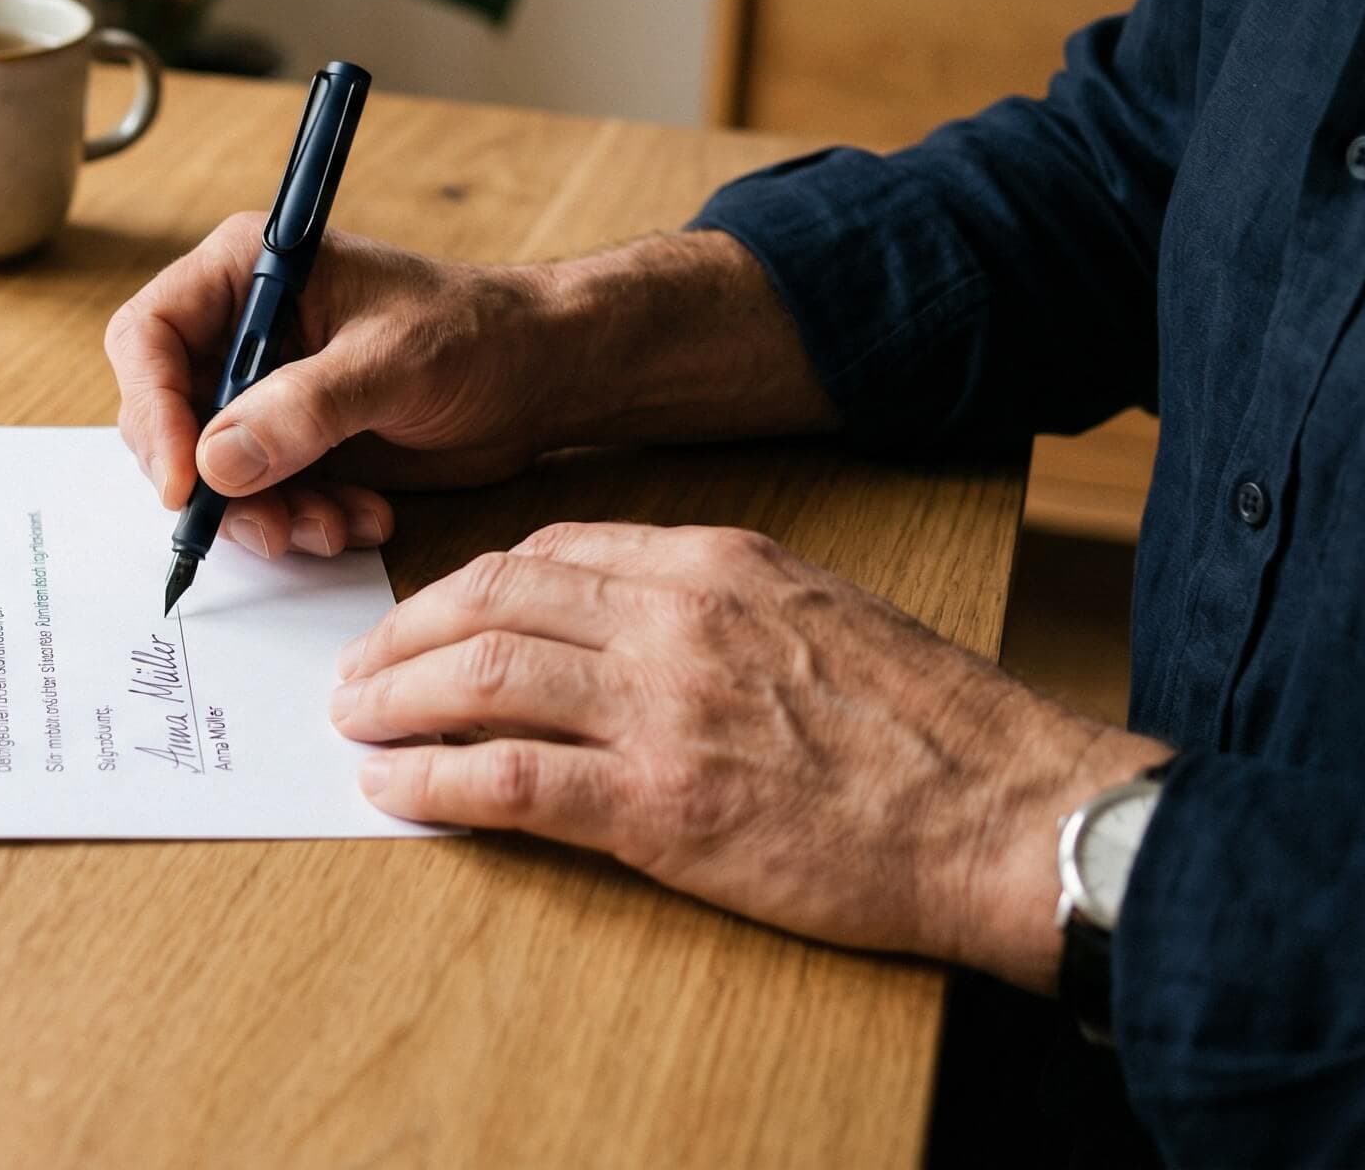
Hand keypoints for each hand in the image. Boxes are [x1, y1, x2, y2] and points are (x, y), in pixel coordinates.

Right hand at [104, 213, 563, 559]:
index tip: (185, 482)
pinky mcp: (290, 445)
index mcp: (247, 272)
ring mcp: (262, 392)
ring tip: (334, 527)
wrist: (541, 376)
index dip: (153, 410)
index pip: (149, 337)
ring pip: (208, 472)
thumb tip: (215, 462)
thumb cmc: (478, 334)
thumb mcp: (393, 364)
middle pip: (165, 416)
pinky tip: (359, 521)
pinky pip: (257, 499)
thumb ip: (304, 409)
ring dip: (262, 515)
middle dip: (213, 483)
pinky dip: (299, 522)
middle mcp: (239, 330)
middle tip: (272, 524)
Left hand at [330, 521, 1172, 988]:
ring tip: (355, 725)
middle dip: (406, 634)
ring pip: (481, 676)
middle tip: (357, 670)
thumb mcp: (821, 615)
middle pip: (492, 598)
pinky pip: (509, 780)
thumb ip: (717, 607)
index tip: (432, 618)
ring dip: (397, 701)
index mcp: (715, 563)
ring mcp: (662, 709)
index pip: (550, 550)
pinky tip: (394, 790)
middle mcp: (675, 617)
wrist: (1009, 814)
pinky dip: (433, 782)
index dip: (468, 587)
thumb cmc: (931, 730)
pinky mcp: (659, 806)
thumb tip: (621, 624)